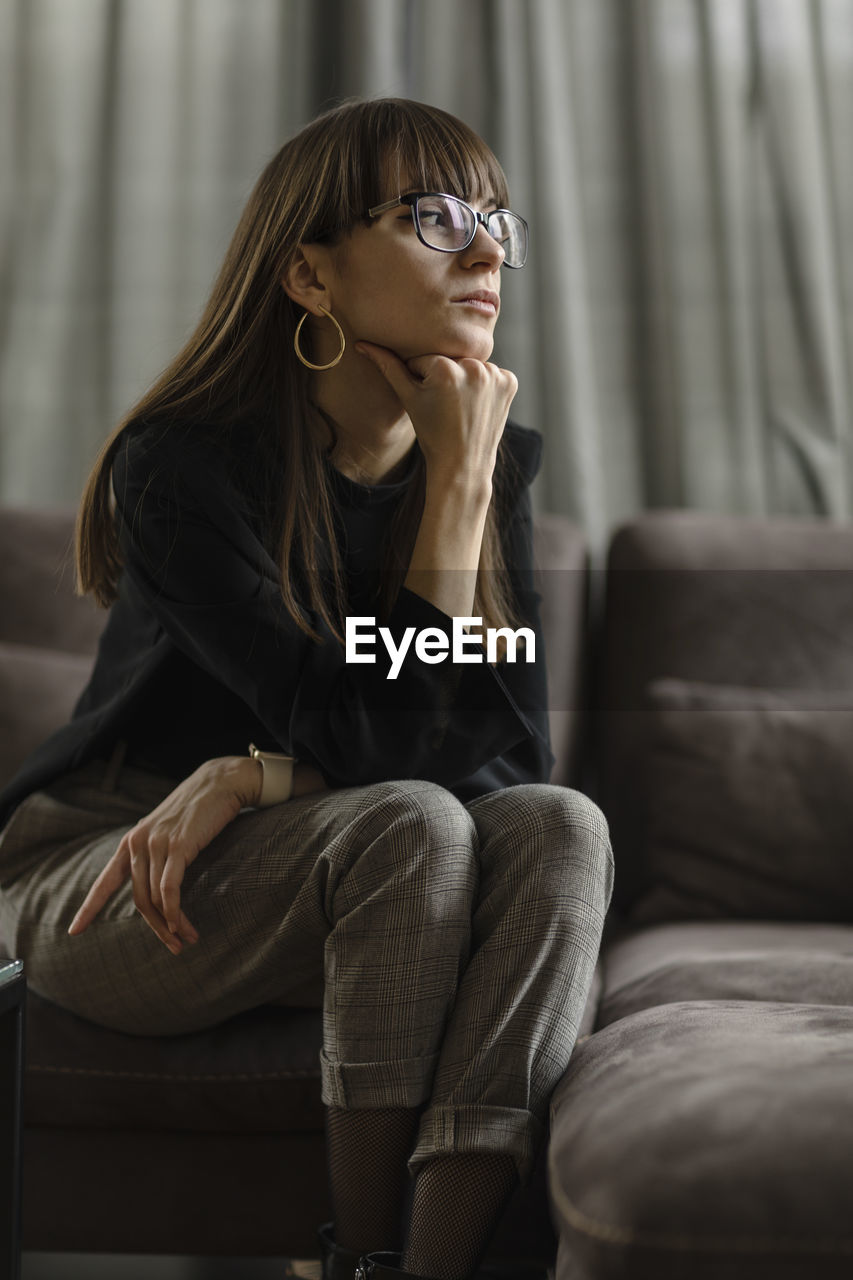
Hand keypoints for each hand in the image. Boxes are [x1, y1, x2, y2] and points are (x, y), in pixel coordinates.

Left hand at [67, 756, 262, 955]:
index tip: (74, 930)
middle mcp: (138, 843)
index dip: (89, 908)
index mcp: (131, 842)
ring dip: (172, 924)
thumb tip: (155, 888)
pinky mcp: (178, 846)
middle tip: (172, 947)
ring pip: (156, 898)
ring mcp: (157, 844)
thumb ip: (154, 855)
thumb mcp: (166, 832)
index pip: (105, 881)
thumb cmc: (196, 811)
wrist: (219, 783)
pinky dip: (175, 911)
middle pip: (139, 900)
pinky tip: (181, 925)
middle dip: (155, 928)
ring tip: (186, 940)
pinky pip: (170, 888)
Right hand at [355, 343, 517, 488]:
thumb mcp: (408, 398)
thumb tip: (362, 344)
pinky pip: (493, 373)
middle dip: (445, 376)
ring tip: (462, 406)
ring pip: (471, 365)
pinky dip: (486, 385)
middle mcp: (473, 367)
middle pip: (450, 359)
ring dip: (466, 379)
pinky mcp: (510, 382)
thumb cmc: (432, 433)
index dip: (421, 378)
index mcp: (445, 368)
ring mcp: (495, 375)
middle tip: (446, 405)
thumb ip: (388, 367)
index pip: (424, 358)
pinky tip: (478, 405)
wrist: (462, 464)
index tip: (428, 401)